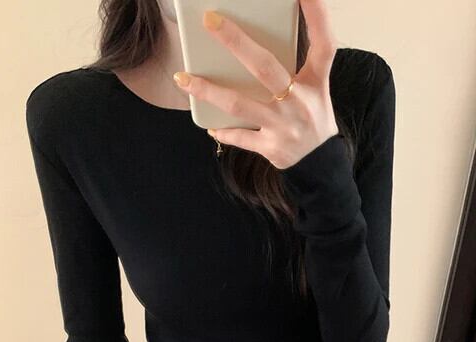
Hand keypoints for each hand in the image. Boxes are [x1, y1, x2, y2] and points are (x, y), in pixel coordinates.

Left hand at [172, 0, 339, 169]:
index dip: (317, 14)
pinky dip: (224, 131)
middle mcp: (299, 101)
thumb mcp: (314, 88)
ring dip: (208, 91)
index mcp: (315, 81)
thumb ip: (293, 64)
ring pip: (239, 105)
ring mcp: (283, 126)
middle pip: (264, 67)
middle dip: (235, 42)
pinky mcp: (271, 148)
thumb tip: (253, 42)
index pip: (323, 43)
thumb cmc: (311, 116)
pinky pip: (240, 137)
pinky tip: (209, 124)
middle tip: (209, 21)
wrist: (320, 163)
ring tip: (182, 79)